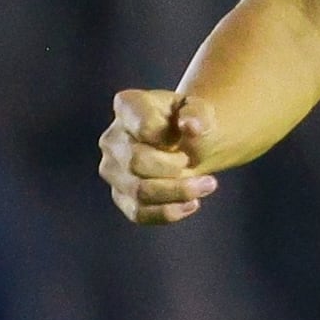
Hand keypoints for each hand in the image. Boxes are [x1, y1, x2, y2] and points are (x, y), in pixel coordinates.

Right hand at [100, 88, 217, 225]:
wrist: (187, 142)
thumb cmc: (189, 121)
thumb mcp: (199, 109)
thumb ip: (197, 114)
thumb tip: (191, 126)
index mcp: (127, 107)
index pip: (144, 127)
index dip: (171, 137)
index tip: (188, 133)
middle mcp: (112, 138)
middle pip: (136, 162)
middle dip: (173, 168)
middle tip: (195, 162)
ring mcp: (113, 170)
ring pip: (138, 191)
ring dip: (177, 192)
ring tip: (207, 185)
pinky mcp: (121, 196)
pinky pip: (139, 213)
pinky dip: (168, 212)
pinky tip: (192, 204)